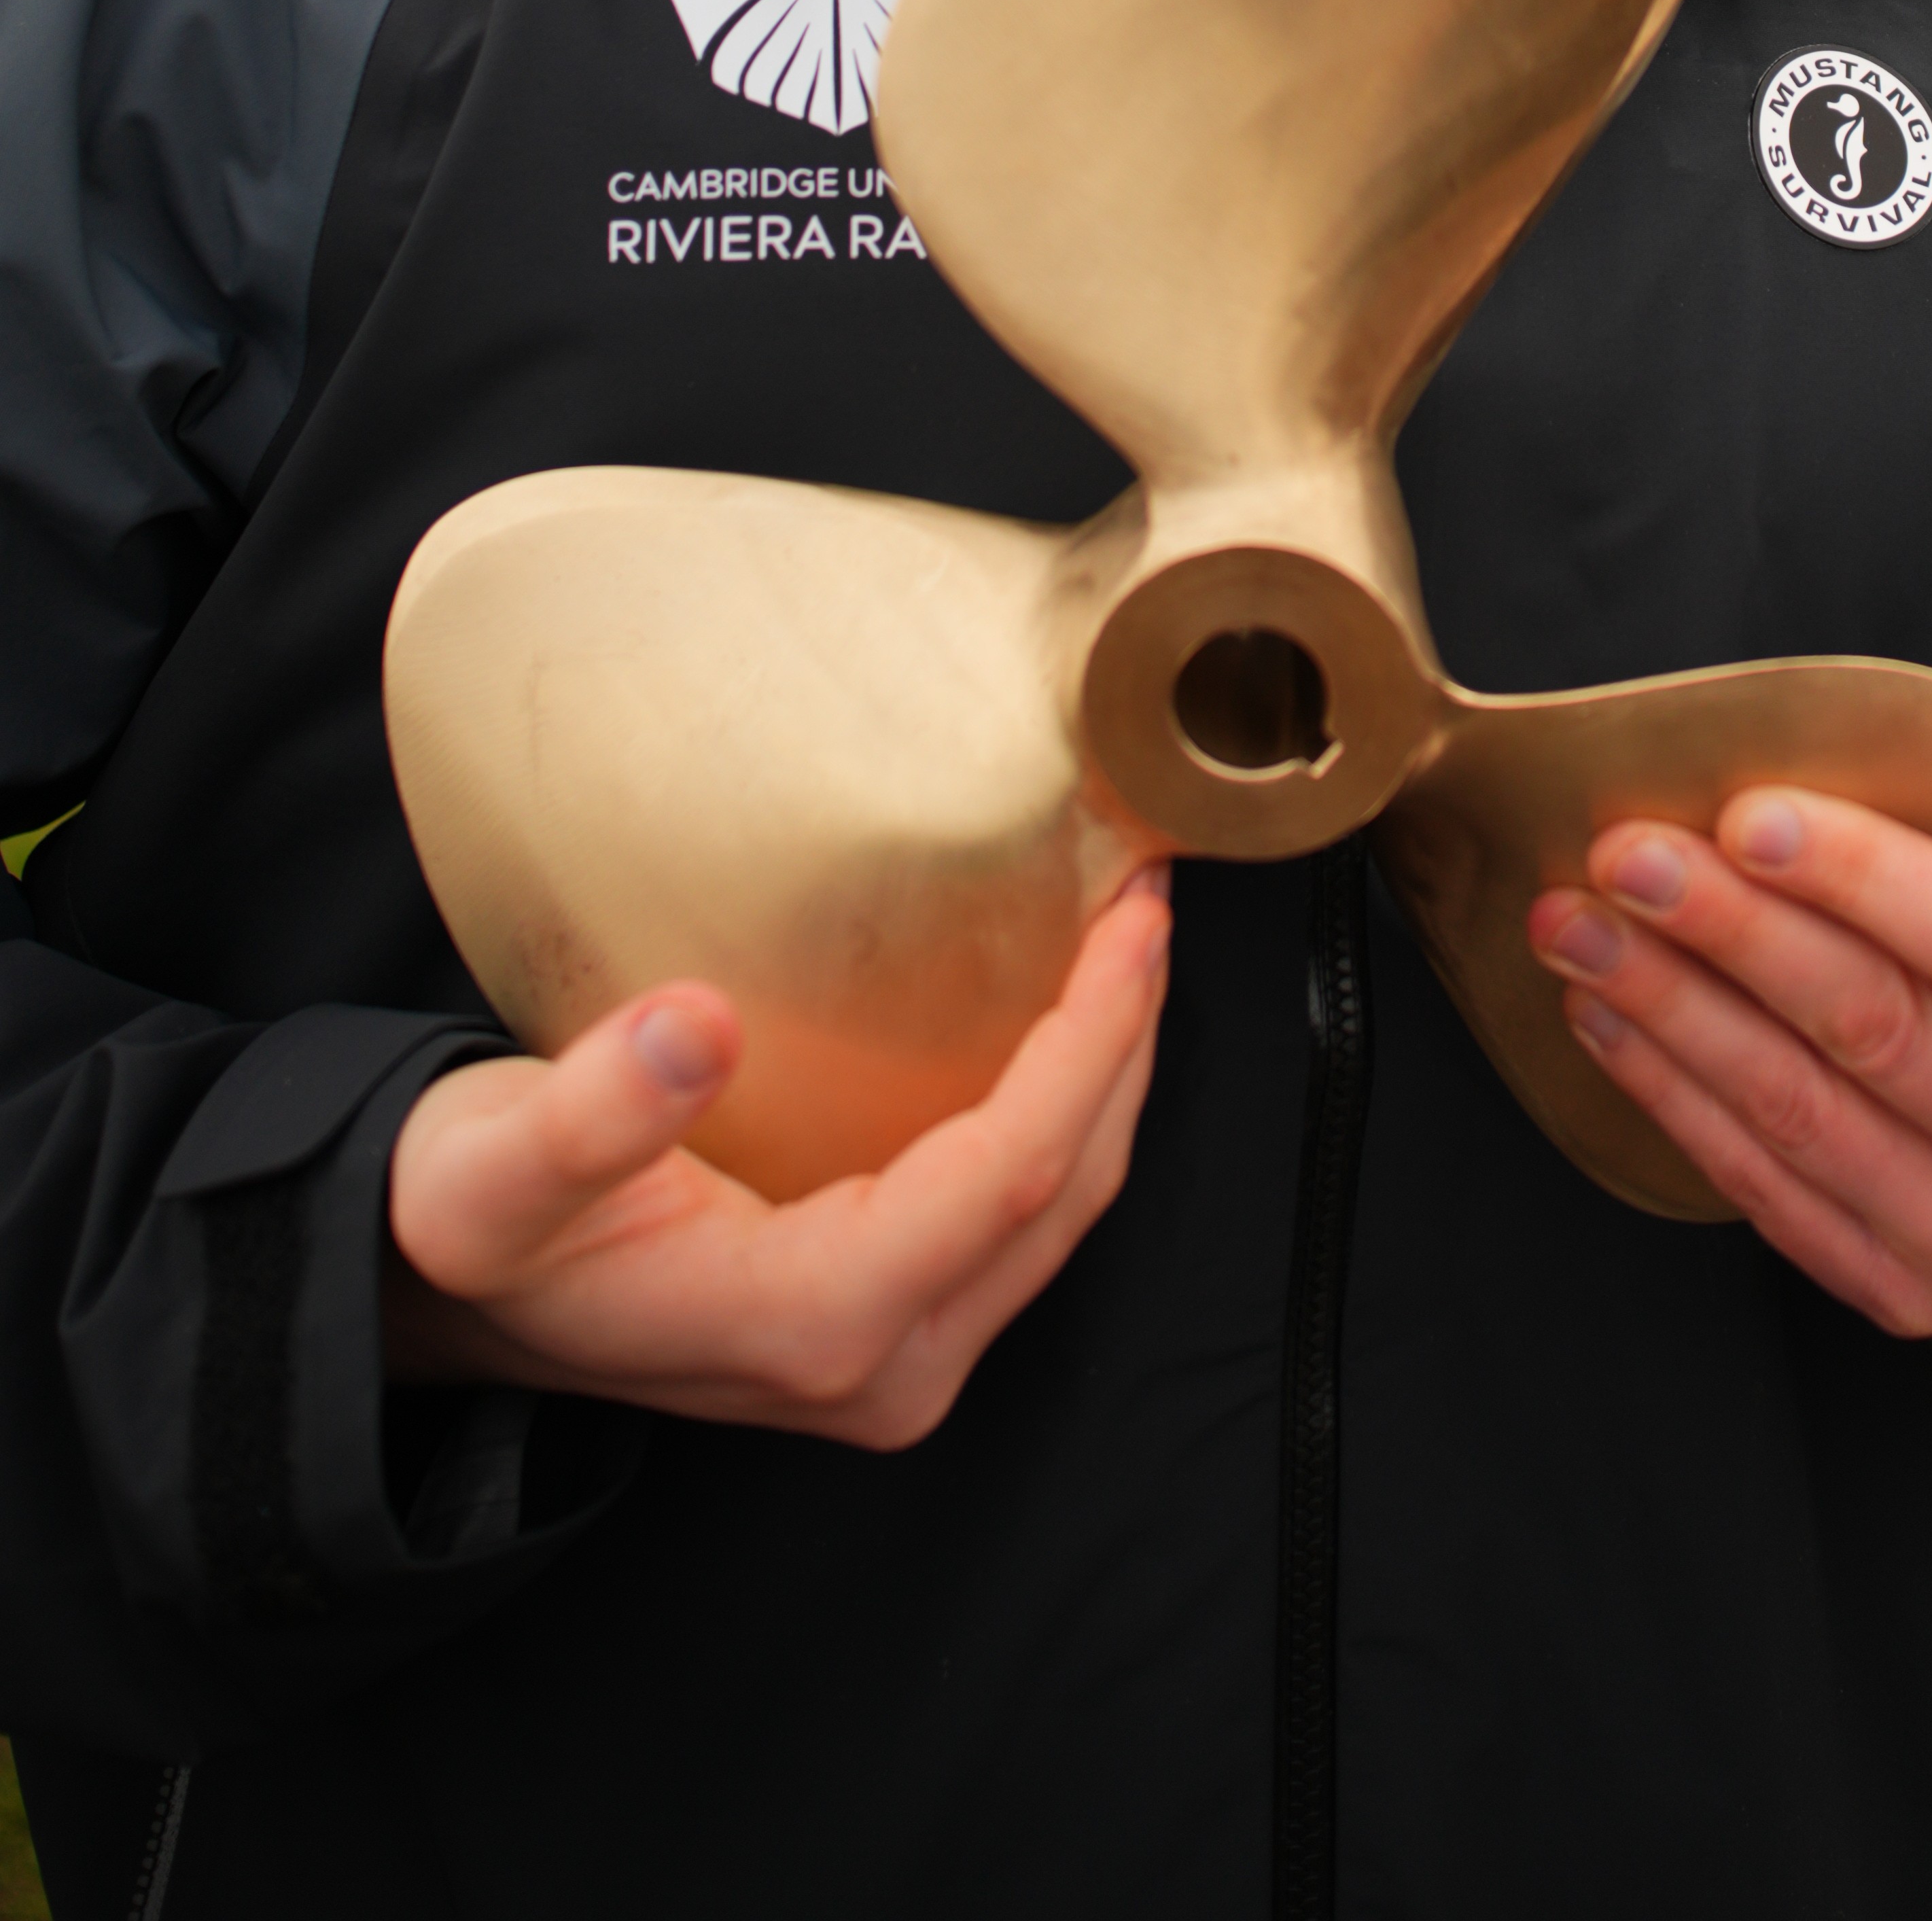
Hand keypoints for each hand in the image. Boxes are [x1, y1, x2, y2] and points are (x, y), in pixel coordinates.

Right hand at [385, 868, 1170, 1447]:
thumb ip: (593, 1110)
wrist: (451, 1295)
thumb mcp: (499, 1166)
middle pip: (1066, 1190)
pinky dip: (1060, 1110)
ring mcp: (894, 1362)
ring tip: (1127, 935)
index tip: (1132, 918)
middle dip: (1127, 1038)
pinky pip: (1020, 1216)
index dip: (1091, 1039)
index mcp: (813, 1323)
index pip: (1013, 1169)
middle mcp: (879, 1366)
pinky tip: (1062, 1017)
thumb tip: (693, 1026)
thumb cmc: (477, 1221)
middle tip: (1151, 894)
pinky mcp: (891, 1329)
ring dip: (1107, 1071)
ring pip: (1060, 1209)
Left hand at [1526, 647, 1931, 1331]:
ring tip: (1576, 928)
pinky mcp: (1907, 1297)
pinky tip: (1606, 1015)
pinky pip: (1766, 1193)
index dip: (1860, 875)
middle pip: (1875, 1030)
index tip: (1740, 812)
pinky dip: (1672, 1098)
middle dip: (1731, 933)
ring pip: (1801, 1116)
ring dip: (1671, 1013)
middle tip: (1620, 855)